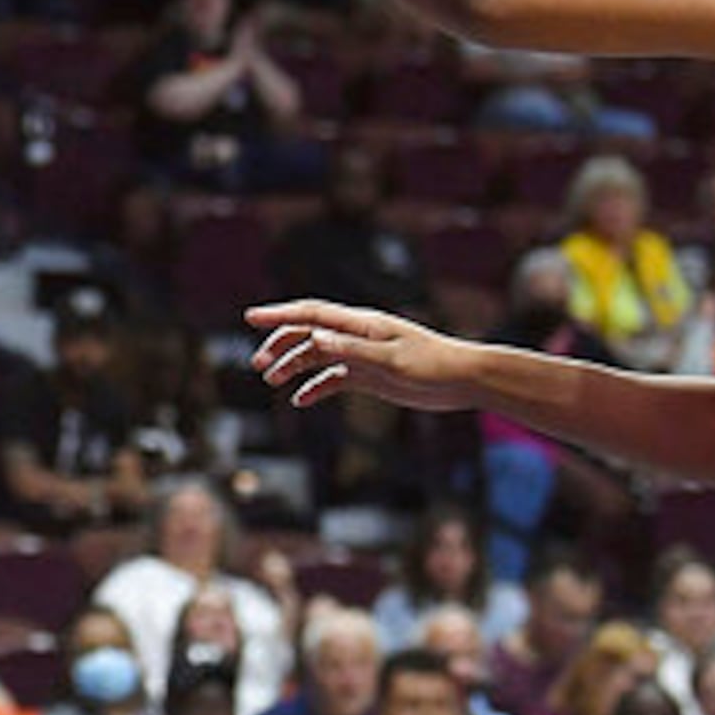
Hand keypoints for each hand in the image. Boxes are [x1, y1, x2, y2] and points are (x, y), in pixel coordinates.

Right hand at [247, 298, 495, 413]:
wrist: (464, 379)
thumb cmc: (432, 365)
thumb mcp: (390, 361)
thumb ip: (351, 351)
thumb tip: (315, 340)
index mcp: (361, 325)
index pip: (312, 314)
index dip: (279, 315)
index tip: (250, 317)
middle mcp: (358, 336)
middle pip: (309, 334)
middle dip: (280, 345)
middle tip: (259, 365)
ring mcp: (363, 356)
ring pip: (318, 356)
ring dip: (293, 366)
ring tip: (271, 381)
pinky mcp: (370, 376)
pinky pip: (334, 379)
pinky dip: (315, 388)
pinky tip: (301, 400)